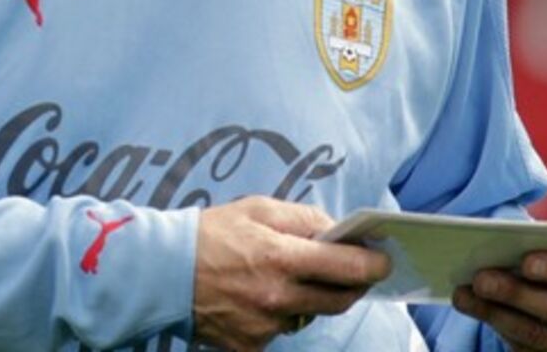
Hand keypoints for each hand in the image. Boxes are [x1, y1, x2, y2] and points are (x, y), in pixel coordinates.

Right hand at [192, 196, 390, 351]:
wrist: (162, 272)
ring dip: (312, 298)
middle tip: (356, 271)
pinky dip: (281, 313)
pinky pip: (281, 329)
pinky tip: (260, 296)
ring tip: (291, 276)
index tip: (384, 260)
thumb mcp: (257, 208)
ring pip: (309, 314)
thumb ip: (302, 218)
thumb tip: (335, 230)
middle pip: (339, 300)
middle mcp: (277, 297)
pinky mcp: (250, 346)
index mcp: (281, 258)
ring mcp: (264, 326)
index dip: (372, 264)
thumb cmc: (211, 233)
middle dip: (354, 285)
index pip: (346, 267)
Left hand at [453, 252, 546, 350]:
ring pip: (538, 335)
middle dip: (515, 293)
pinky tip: (475, 310)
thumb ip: (546, 250)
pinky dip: (498, 328)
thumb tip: (498, 241)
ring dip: (496, 313)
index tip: (526, 262)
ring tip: (465, 295)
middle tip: (480, 278)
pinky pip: (528, 351)